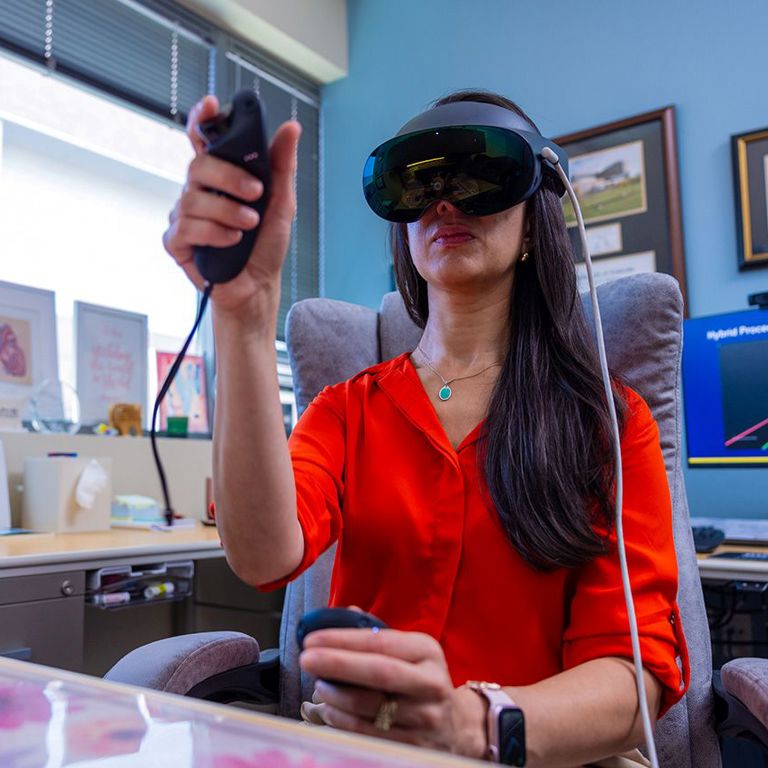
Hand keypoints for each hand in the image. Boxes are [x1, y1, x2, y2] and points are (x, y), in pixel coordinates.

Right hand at [163, 94, 301, 316]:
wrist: (258, 285)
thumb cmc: (265, 245)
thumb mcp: (281, 203)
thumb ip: (281, 166)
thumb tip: (291, 128)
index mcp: (219, 177)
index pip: (203, 139)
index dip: (202, 119)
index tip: (213, 105)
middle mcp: (198, 191)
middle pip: (198, 166)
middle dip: (229, 177)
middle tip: (255, 194)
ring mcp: (184, 216)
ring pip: (193, 200)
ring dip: (227, 212)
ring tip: (249, 226)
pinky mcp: (177, 242)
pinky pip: (185, 228)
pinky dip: (213, 233)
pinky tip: (232, 241)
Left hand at [299, 628, 486, 758]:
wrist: (456, 725)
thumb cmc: (420, 677)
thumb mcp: (411, 650)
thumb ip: (377, 633)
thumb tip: (342, 614)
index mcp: (427, 651)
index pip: (380, 642)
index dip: (343, 639)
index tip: (312, 639)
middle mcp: (429, 683)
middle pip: (378, 673)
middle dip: (336, 664)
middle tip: (306, 659)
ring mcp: (424, 718)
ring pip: (370, 707)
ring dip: (335, 696)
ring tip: (318, 685)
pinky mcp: (414, 747)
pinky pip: (369, 733)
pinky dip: (342, 721)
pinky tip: (330, 709)